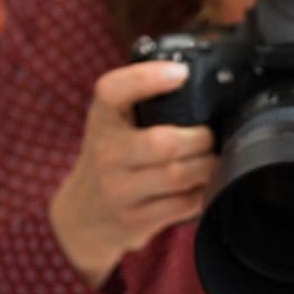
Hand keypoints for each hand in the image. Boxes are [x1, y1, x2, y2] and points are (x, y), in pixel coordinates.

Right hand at [49, 61, 217, 286]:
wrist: (82, 216)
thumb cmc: (111, 158)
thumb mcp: (113, 124)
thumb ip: (143, 102)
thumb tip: (196, 78)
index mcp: (102, 118)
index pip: (114, 91)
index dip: (148, 78)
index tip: (180, 73)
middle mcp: (106, 153)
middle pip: (163, 142)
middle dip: (201, 138)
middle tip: (209, 137)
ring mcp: (118, 189)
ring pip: (178, 175)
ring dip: (207, 166)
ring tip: (210, 160)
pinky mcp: (135, 219)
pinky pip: (183, 204)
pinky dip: (202, 192)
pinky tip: (201, 185)